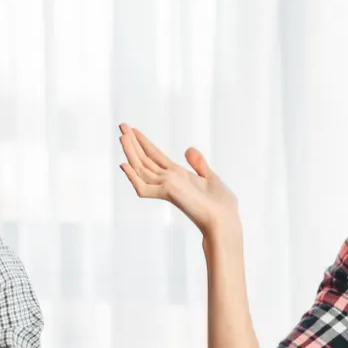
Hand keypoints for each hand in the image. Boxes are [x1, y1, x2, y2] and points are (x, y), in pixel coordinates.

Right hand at [117, 123, 239, 236]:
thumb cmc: (221, 206)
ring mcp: (167, 187)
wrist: (226, 221)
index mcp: (178, 176)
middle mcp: (169, 181)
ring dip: (131, 152)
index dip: (144, 143)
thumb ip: (198, 164)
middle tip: (122, 125)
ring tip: (122, 136)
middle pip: (145, 160)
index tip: (133, 130)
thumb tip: (188, 149)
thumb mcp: (210, 178)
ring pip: (142, 168)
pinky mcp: (169, 193)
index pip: (156, 156)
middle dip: (133, 143)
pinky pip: (144, 187)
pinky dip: (133, 177)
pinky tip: (124, 165)